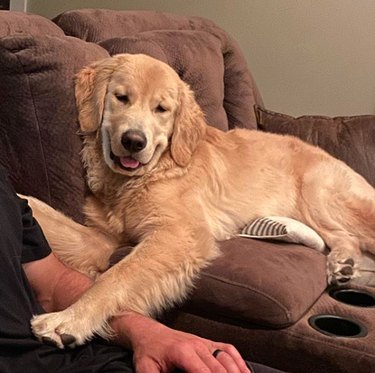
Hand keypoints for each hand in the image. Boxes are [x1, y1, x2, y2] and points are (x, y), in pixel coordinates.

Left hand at [113, 313, 250, 372]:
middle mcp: (197, 345)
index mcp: (183, 352)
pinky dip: (239, 362)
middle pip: (220, 369)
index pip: (206, 372)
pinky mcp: (207, 342)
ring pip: (227, 359)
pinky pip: (228, 349)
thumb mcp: (145, 370)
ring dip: (237, 372)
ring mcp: (204, 342)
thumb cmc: (148, 353)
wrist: (149, 333)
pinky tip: (245, 372)